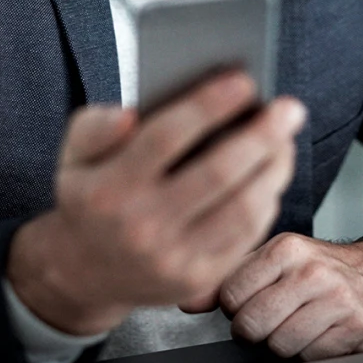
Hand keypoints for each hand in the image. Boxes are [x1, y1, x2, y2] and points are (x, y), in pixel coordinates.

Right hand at [7, 73, 305, 335]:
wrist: (82, 275)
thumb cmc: (89, 199)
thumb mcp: (73, 157)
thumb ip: (95, 127)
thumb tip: (129, 114)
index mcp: (109, 189)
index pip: (166, 138)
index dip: (210, 106)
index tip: (245, 80)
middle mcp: (141, 227)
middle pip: (217, 174)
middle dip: (262, 136)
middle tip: (288, 108)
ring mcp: (172, 260)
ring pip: (241, 209)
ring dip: (274, 169)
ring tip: (286, 139)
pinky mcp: (197, 281)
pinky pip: (245, 238)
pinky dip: (267, 201)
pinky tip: (272, 176)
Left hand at [204, 232, 362, 360]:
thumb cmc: (319, 270)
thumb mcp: (274, 262)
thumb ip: (229, 278)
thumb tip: (187, 299)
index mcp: (285, 248)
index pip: (230, 296)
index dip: (235, 307)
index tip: (250, 302)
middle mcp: (312, 270)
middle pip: (252, 325)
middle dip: (255, 330)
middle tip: (272, 318)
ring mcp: (337, 298)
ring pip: (279, 345)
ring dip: (283, 342)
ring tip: (298, 323)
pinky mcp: (356, 325)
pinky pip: (310, 355)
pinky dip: (311, 350)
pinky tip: (320, 331)